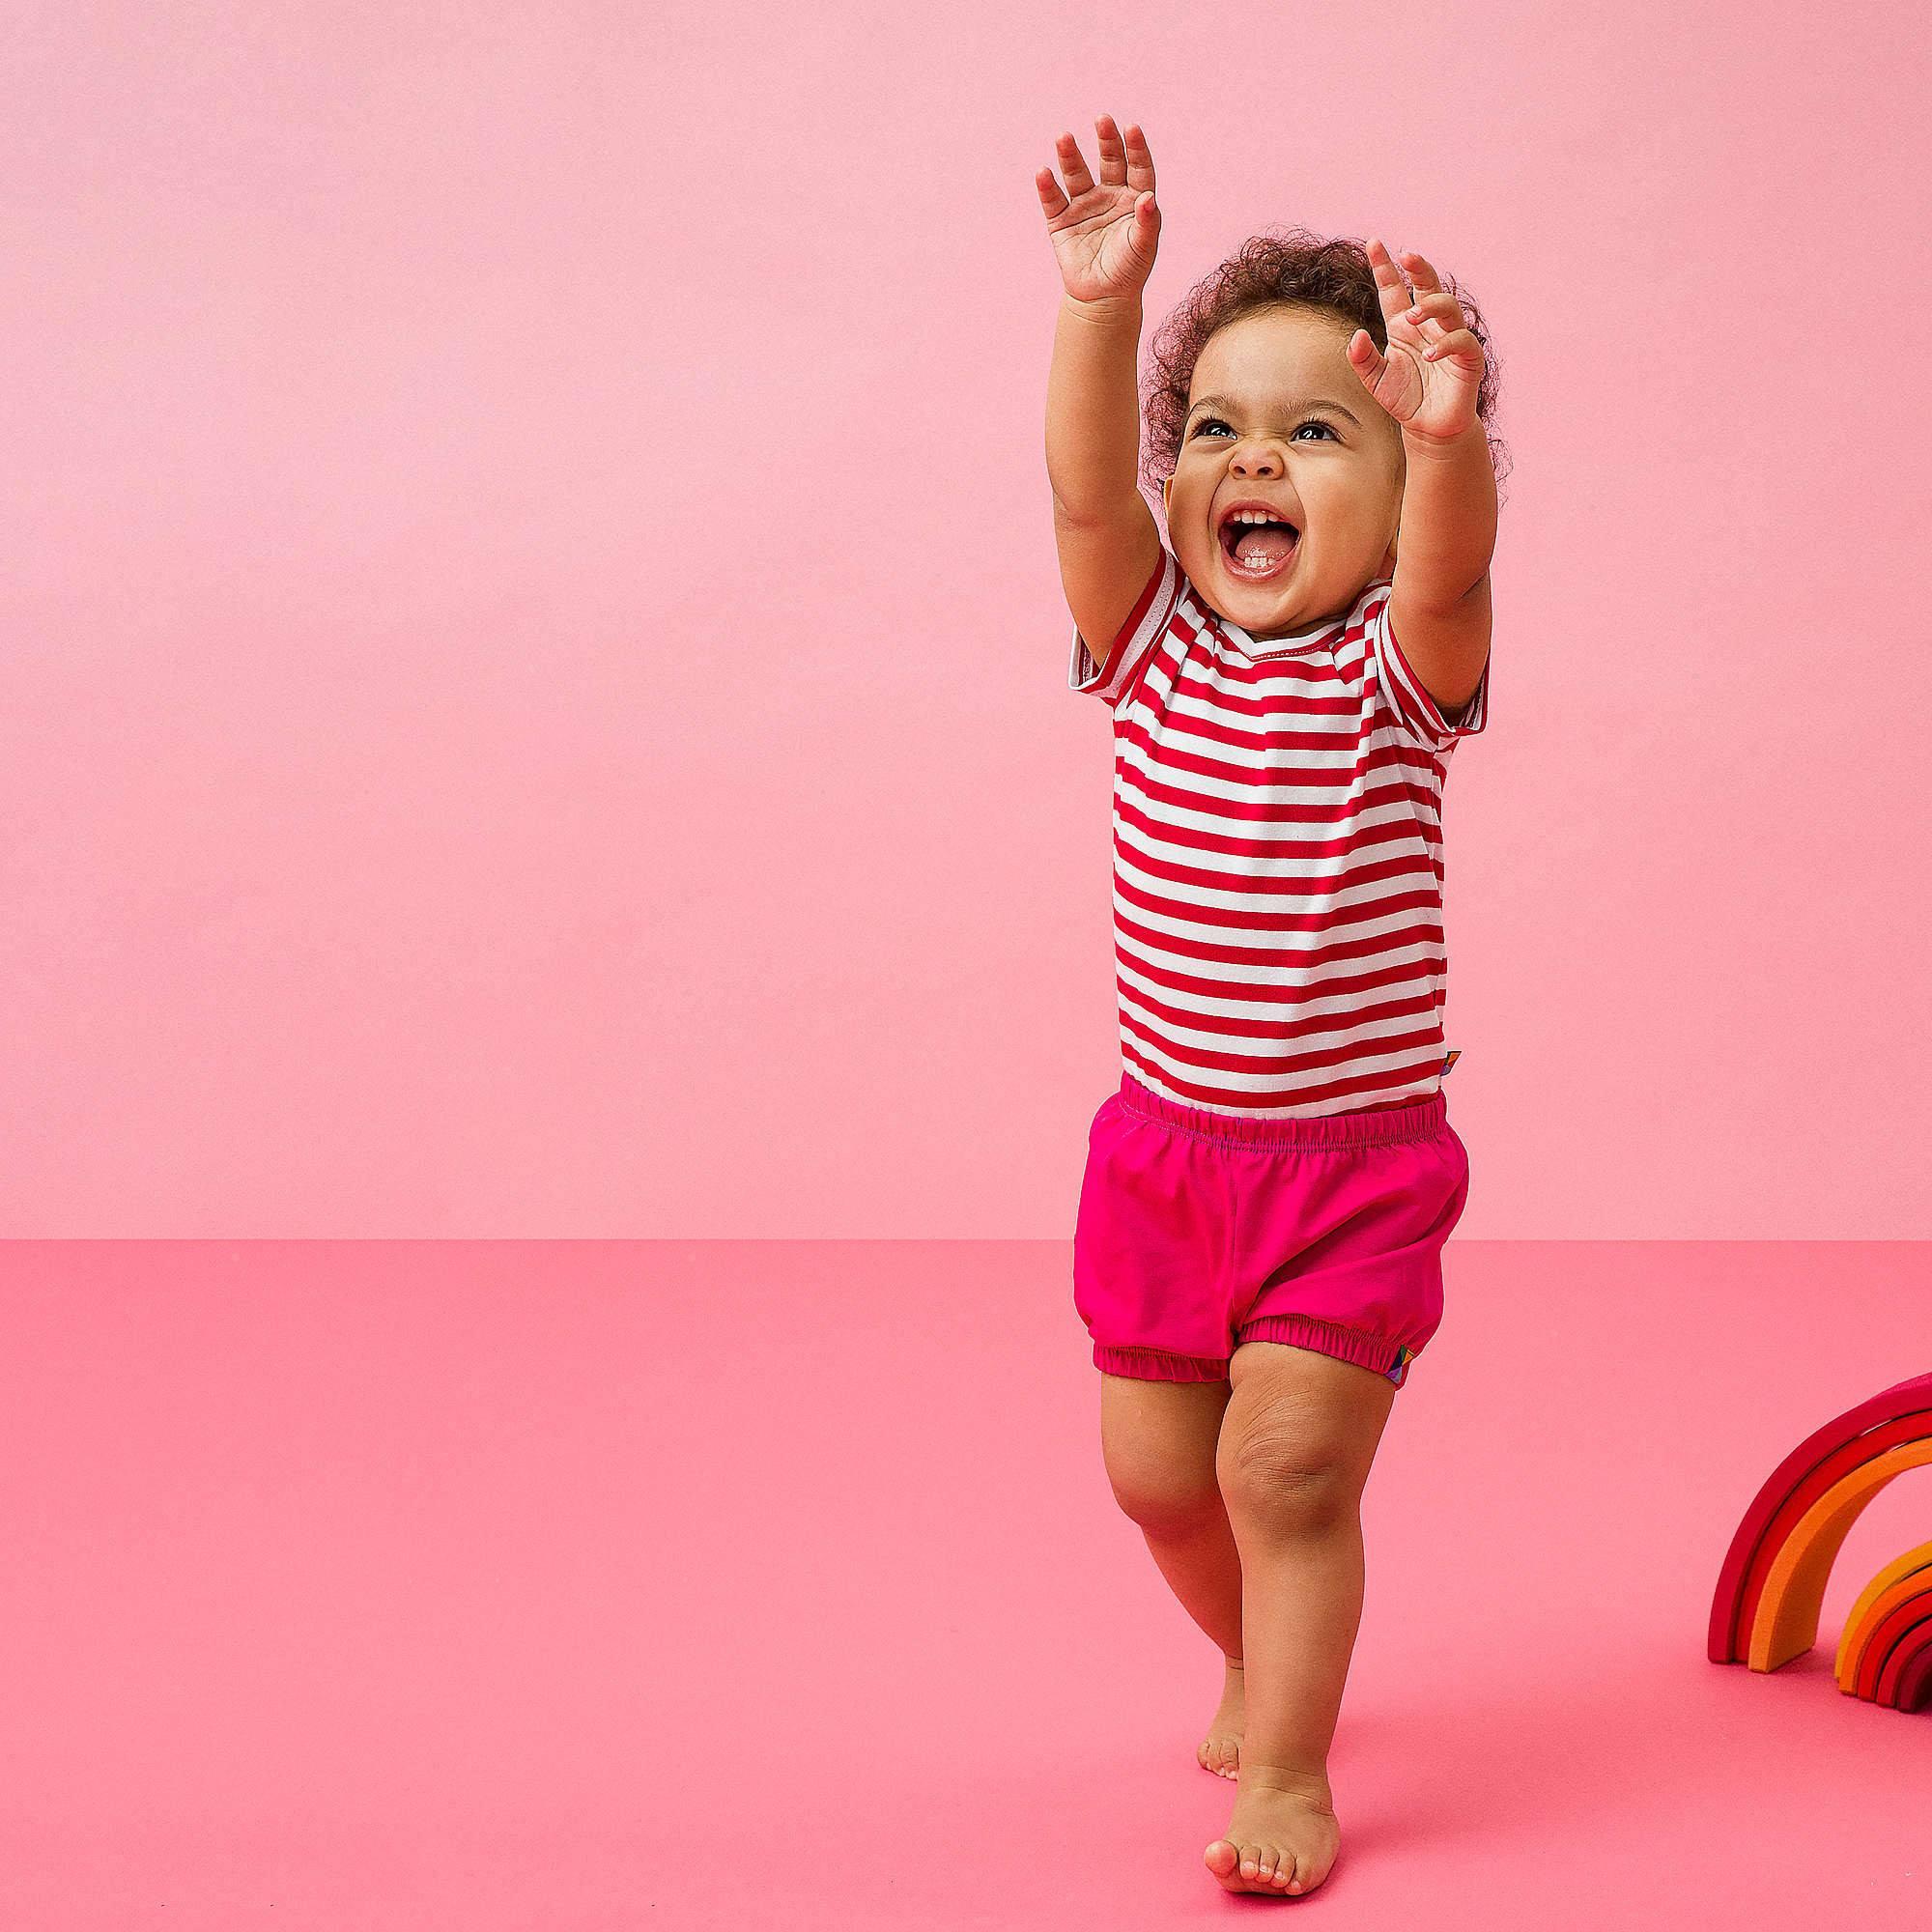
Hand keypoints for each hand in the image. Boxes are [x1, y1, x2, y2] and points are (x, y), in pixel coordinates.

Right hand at [1035, 115, 1160, 304]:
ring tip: (1064, 137)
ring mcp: (1084, 206)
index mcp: (1134, 198)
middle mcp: (1109, 195)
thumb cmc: (1129, 271)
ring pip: (1077, 174)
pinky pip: (1053, 200)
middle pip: (1108, 161)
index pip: (1137, 167)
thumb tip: (1149, 198)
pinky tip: (1043, 172)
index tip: (1132, 128)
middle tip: (1102, 120)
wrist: (1103, 299)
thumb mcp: (1144, 247)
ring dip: (1070, 155)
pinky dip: (1047, 186)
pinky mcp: (1061, 221)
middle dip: (1106, 141)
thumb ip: (1148, 222)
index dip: (1135, 148)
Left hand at [1345, 238, 1485, 444]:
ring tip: (1413, 316)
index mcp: (1403, 326)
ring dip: (1432, 306)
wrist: (1428, 428)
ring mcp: (1449, 338)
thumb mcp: (1375, 381)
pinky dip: (1446, 344)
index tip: (1373, 243)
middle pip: (1427, 286)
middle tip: (1408, 255)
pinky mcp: (1468, 358)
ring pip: (1448, 307)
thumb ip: (1362, 359)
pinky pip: (1462, 341)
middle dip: (1419, 267)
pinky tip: (1430, 355)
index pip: (1393, 290)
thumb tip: (1356, 335)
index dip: (1385, 267)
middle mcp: (1428, 326)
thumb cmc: (1404, 399)